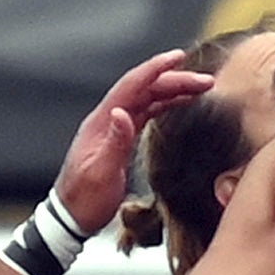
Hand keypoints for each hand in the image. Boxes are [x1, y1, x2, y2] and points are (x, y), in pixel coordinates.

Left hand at [54, 48, 213, 235]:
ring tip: (199, 88)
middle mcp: (107, 120)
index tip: (178, 58)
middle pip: (143, 90)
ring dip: (172, 91)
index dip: (155, 69)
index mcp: (101, 123)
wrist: (71, 217)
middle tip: (204, 81)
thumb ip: (114, 143)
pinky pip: (145, 114)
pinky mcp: (120, 138)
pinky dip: (163, 105)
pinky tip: (178, 104)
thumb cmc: (84, 201)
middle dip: (174, 80)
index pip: (131, 87)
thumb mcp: (99, 175)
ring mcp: (113, 128)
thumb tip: (122, 113)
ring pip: (146, 100)